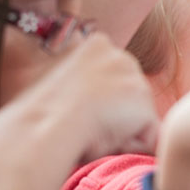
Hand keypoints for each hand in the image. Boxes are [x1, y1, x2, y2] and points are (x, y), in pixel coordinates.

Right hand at [45, 33, 158, 162]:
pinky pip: (145, 137)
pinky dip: (127, 145)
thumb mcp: (65, 81)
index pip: (113, 76)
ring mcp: (137, 82)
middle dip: (114, 112)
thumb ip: (88, 81)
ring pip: (137, 117)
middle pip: (130, 95)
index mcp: (98, 45)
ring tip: (89, 130)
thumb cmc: (43, 110)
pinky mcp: (145, 108)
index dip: (98, 99)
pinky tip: (104, 141)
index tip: (76, 107)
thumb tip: (99, 94)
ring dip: (119, 130)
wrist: (45, 124)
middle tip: (83, 122)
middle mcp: (123, 57)